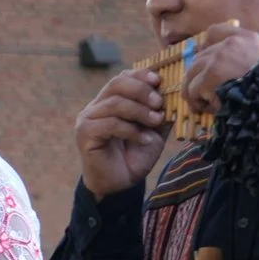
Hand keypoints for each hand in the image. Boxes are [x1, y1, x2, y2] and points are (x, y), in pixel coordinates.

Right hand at [73, 71, 168, 196]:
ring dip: (140, 111)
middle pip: (116, 84)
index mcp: (110, 101)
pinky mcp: (85, 134)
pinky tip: (143, 139)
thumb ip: (160, 112)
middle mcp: (96, 107)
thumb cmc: (134, 156)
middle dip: (141, 90)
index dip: (140, 75)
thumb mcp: (153, 131)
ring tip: (156, 121)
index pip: (122, 78)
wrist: (120, 184)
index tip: (159, 80)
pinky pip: (110, 124)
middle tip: (159, 103)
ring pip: (115, 103)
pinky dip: (131, 130)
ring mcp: (88, 119)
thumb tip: (174, 93)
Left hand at [183, 22, 258, 113]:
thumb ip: (242, 58)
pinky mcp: (208, 75)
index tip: (206, 64)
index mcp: (246, 38)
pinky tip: (210, 108)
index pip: (214, 31)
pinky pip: (192, 90)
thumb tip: (215, 68)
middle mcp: (229, 44)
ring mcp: (217, 58)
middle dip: (199, 77)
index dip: (205, 48)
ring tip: (206, 103)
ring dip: (196, 90)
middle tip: (206, 94)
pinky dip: (197, 101)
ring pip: (192, 74)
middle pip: (199, 58)